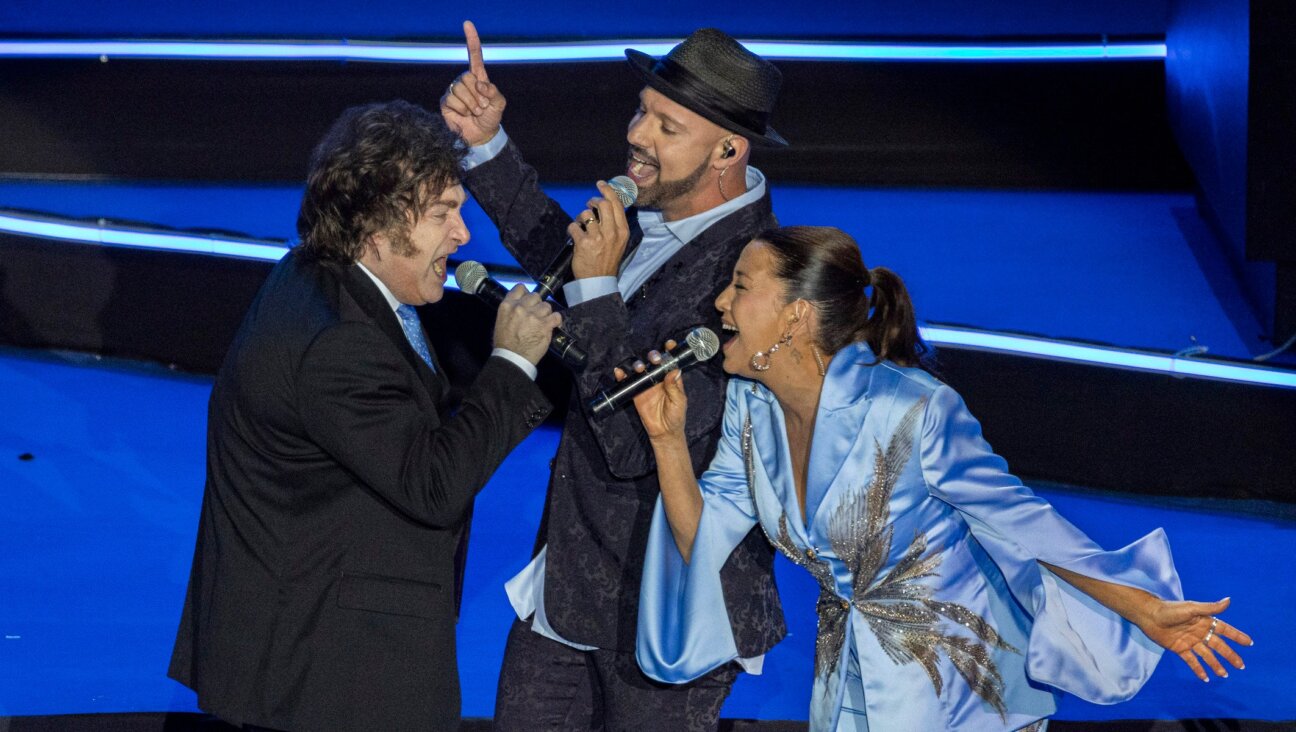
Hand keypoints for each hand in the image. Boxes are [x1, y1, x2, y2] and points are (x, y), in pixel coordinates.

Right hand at [439, 20, 505, 146]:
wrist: (481, 135)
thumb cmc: (491, 117)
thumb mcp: (499, 104)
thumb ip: (494, 92)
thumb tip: (480, 84)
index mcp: (478, 77)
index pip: (474, 55)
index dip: (471, 40)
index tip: (467, 24)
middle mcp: (464, 80)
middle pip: (467, 77)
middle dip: (477, 95)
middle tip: (482, 107)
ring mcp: (453, 90)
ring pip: (459, 88)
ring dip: (471, 104)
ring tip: (475, 112)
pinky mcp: (445, 101)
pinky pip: (452, 99)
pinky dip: (462, 109)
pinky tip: (465, 115)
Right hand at [493, 285, 561, 364]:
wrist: (512, 358)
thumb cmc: (505, 343)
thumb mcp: (501, 321)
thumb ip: (511, 310)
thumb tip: (521, 305)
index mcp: (507, 305)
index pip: (520, 288)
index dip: (526, 293)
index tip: (529, 300)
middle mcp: (520, 307)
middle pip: (535, 296)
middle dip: (537, 304)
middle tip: (536, 314)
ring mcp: (534, 316)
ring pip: (546, 306)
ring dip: (546, 313)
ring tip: (543, 322)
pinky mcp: (545, 325)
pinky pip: (556, 316)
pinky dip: (556, 320)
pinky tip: (552, 325)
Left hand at [568, 181, 630, 279]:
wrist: (599, 281)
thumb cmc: (608, 260)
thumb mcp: (619, 242)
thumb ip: (615, 224)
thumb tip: (605, 205)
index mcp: (622, 231)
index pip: (616, 204)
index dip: (607, 190)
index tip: (601, 184)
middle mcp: (612, 232)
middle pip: (602, 204)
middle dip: (592, 200)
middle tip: (588, 204)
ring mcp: (598, 238)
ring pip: (586, 213)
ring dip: (581, 216)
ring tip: (581, 224)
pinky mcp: (584, 243)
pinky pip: (574, 226)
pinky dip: (572, 228)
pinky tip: (575, 235)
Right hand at [615, 340, 686, 440]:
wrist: (663, 432)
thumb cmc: (675, 417)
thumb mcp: (679, 402)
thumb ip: (674, 388)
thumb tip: (673, 371)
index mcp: (671, 379)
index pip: (671, 362)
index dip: (670, 352)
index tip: (669, 344)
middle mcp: (658, 379)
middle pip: (654, 363)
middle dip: (653, 356)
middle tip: (654, 358)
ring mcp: (646, 385)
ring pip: (641, 369)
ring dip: (638, 365)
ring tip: (639, 368)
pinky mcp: (636, 393)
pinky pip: (628, 382)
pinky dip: (623, 376)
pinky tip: (620, 372)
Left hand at [1136, 597, 1251, 680]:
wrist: (1148, 616)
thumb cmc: (1169, 609)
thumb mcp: (1191, 608)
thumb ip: (1210, 608)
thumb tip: (1229, 600)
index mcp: (1204, 621)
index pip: (1224, 630)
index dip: (1236, 636)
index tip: (1249, 643)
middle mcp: (1199, 632)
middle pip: (1218, 646)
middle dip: (1230, 655)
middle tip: (1241, 666)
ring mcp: (1190, 641)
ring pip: (1207, 656)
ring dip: (1216, 665)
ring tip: (1225, 675)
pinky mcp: (1179, 648)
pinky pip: (1191, 661)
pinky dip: (1199, 669)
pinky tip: (1206, 678)